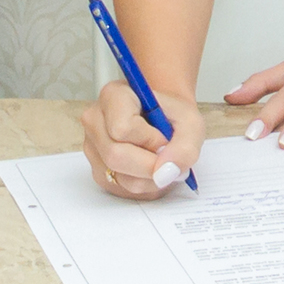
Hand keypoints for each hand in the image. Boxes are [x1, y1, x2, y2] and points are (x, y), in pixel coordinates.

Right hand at [80, 81, 203, 197]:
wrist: (165, 119)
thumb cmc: (173, 115)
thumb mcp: (190, 123)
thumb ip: (185, 146)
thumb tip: (166, 172)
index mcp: (113, 96)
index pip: (122, 128)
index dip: (149, 140)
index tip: (164, 138)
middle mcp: (95, 120)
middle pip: (115, 156)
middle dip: (150, 165)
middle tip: (168, 158)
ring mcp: (92, 147)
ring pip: (119, 176)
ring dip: (149, 177)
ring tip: (160, 161)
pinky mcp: (97, 170)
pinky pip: (120, 187)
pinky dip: (143, 184)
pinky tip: (150, 168)